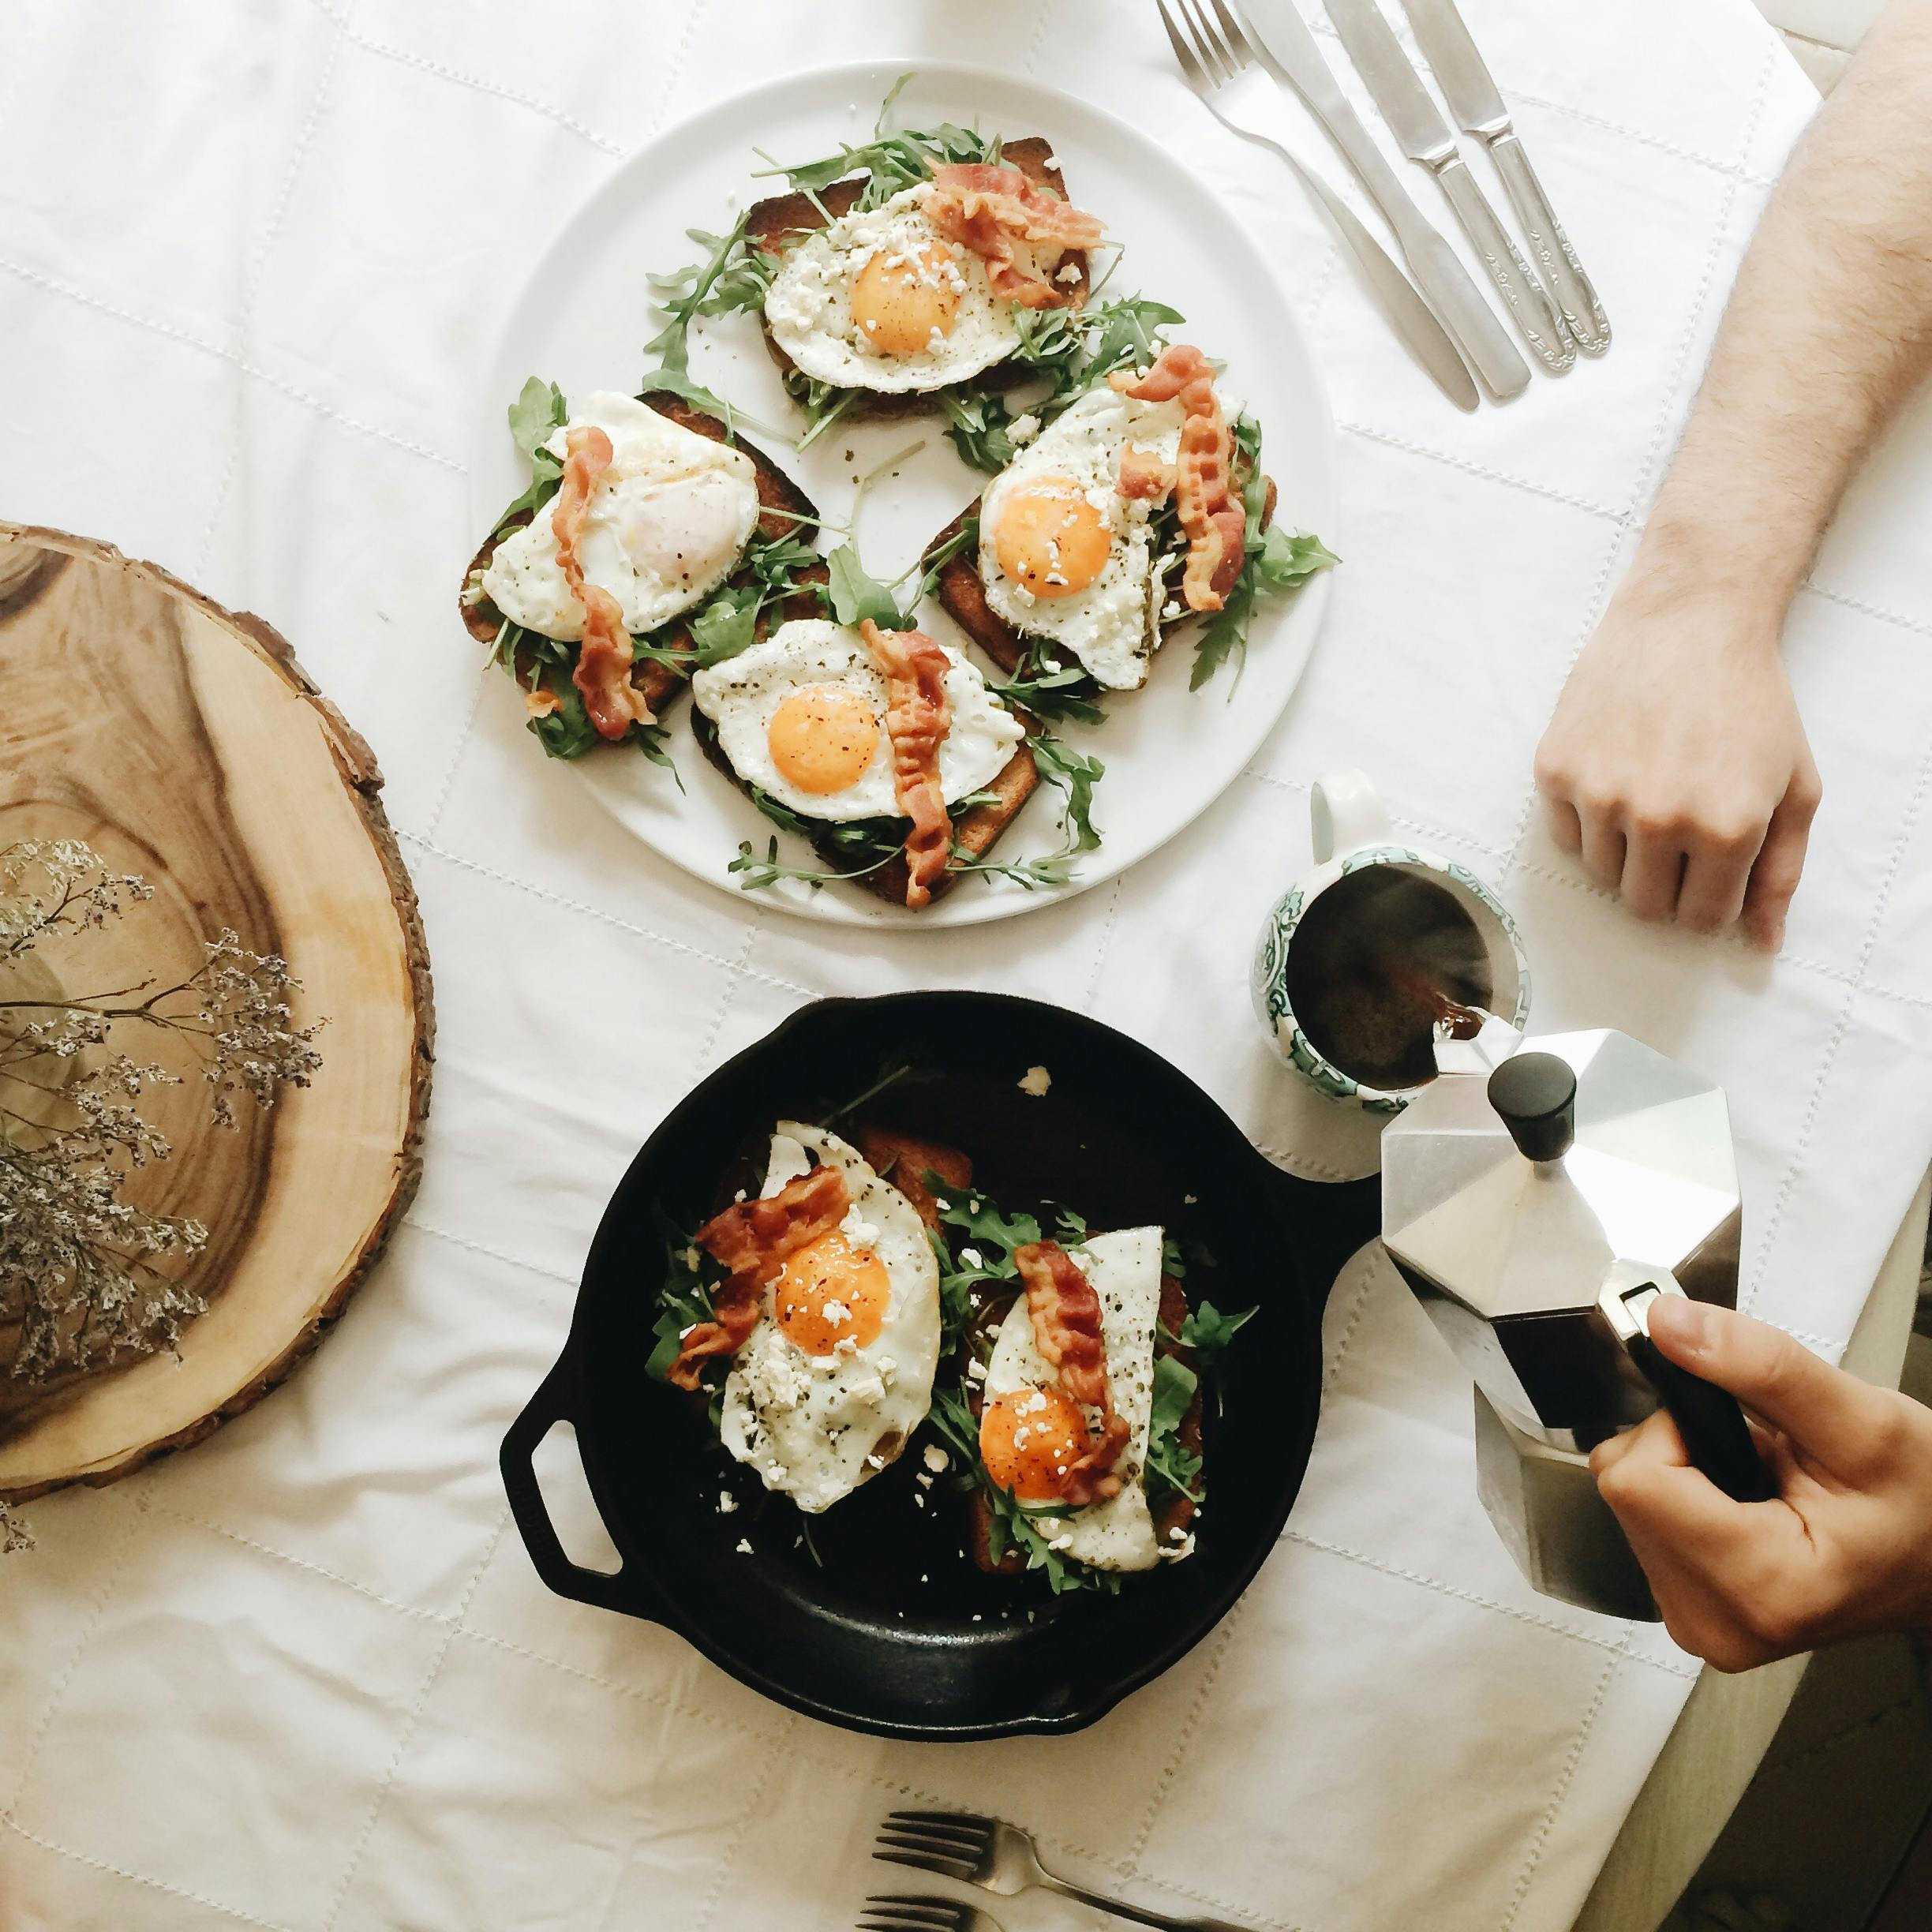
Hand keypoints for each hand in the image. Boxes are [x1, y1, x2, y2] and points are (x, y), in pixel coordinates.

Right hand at [1534, 566, 1820, 950]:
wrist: (1688, 620)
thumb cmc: (1749, 701)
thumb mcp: (1794, 788)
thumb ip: (1781, 874)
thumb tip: (1761, 944)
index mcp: (1725, 830)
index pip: (1700, 919)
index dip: (1707, 899)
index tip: (1709, 869)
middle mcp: (1659, 820)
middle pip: (1643, 907)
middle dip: (1663, 884)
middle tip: (1677, 836)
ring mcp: (1600, 796)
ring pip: (1599, 875)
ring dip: (1623, 852)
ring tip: (1647, 795)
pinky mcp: (1556, 771)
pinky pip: (1563, 835)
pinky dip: (1585, 821)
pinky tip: (1614, 774)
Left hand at [1591, 1298, 1931, 1670]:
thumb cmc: (1926, 1505)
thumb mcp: (1863, 1418)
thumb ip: (1759, 1365)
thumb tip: (1669, 1324)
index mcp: (1761, 1588)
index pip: (1635, 1480)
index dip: (1678, 1429)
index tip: (1741, 1427)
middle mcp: (1715, 1622)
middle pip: (1625, 1488)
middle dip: (1683, 1449)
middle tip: (1765, 1458)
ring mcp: (1700, 1622)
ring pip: (1628, 1501)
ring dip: (1687, 1472)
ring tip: (1767, 1483)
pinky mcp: (1691, 1609)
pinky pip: (1644, 1522)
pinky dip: (1687, 1496)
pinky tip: (1749, 1503)